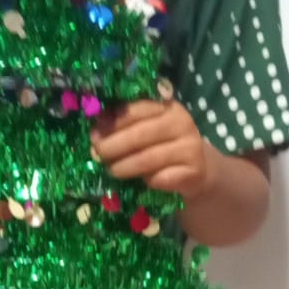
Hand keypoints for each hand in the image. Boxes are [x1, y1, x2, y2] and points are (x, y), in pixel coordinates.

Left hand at [92, 99, 212, 199]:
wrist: (194, 167)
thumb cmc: (160, 145)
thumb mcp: (144, 128)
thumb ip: (123, 124)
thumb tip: (95, 131)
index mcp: (166, 106)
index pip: (135, 110)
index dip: (111, 123)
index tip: (93, 134)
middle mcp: (181, 122)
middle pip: (138, 135)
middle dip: (111, 146)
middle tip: (97, 154)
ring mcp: (190, 147)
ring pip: (147, 159)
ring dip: (123, 167)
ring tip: (111, 170)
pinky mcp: (194, 171)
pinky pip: (161, 178)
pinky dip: (145, 181)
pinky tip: (139, 182)